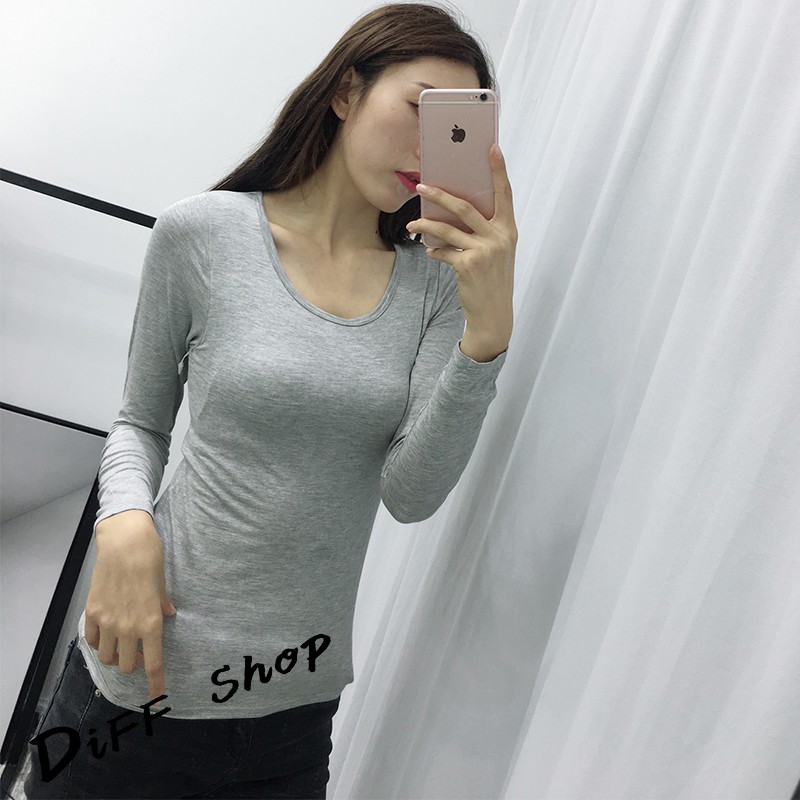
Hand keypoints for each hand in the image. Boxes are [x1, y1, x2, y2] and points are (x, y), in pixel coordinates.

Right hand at [84, 510, 176, 704]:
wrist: (124, 542)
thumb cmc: (149, 559)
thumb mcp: (162, 584)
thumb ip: (162, 604)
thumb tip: (168, 615)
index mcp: (151, 623)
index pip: (154, 663)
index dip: (156, 683)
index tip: (157, 697)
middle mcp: (128, 627)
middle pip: (127, 665)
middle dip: (134, 664)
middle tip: (140, 652)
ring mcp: (107, 622)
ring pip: (107, 657)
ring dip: (116, 655)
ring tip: (123, 643)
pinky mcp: (92, 613)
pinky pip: (92, 640)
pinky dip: (99, 642)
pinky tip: (107, 633)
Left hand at [406, 143, 516, 349]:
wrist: (494, 314)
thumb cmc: (492, 280)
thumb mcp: (497, 252)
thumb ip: (485, 231)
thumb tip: (456, 212)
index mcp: (509, 229)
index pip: (505, 193)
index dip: (499, 170)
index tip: (492, 148)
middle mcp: (499, 237)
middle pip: (466, 206)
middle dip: (441, 194)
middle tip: (422, 186)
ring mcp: (484, 251)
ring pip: (448, 228)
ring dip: (426, 224)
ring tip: (413, 222)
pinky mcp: (468, 265)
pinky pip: (444, 252)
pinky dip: (434, 251)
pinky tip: (429, 251)